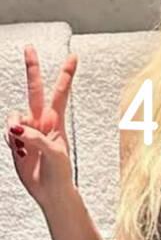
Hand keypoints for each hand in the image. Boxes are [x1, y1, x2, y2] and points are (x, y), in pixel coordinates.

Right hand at [5, 43, 77, 208]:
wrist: (49, 192)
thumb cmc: (59, 172)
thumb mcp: (54, 154)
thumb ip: (36, 138)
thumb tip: (16, 127)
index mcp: (56, 120)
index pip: (61, 92)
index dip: (66, 74)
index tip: (73, 56)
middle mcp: (41, 121)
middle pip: (34, 89)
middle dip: (32, 68)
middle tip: (29, 48)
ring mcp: (27, 130)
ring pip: (13, 116)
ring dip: (14, 128)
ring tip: (22, 146)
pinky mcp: (16, 141)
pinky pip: (7, 134)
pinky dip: (10, 142)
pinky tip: (19, 152)